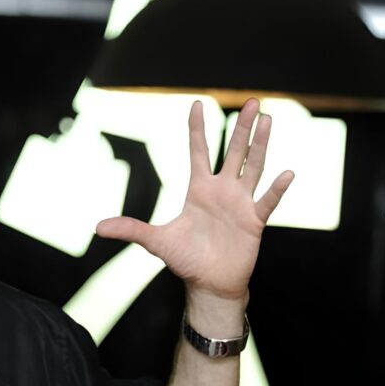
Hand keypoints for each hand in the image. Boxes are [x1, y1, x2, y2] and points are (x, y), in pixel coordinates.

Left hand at [96, 99, 293, 300]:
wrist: (209, 284)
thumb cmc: (185, 259)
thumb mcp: (155, 241)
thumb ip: (131, 229)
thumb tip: (98, 227)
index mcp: (199, 190)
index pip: (199, 151)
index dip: (198, 129)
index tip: (198, 103)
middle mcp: (222, 191)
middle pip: (234, 152)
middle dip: (242, 127)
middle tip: (253, 101)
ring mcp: (240, 203)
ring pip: (253, 167)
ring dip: (260, 144)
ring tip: (267, 119)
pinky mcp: (254, 221)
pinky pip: (267, 201)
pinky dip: (276, 189)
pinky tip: (287, 173)